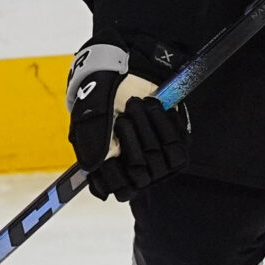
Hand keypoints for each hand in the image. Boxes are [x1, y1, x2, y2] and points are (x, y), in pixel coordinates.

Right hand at [67, 44, 191, 201]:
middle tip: (123, 116)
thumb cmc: (102, 98)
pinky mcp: (176, 147)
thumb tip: (97, 165)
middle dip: (130, 139)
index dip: (116, 176)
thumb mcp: (88, 117)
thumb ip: (91, 141)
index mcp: (110, 169)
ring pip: (157, 160)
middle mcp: (135, 170)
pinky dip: (165, 123)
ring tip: (137, 104)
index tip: (110, 154)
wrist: (127, 73)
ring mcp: (158, 162)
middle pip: (140, 174)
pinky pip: (176, 146)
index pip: (121, 191)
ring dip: (146, 127)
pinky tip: (156, 107)